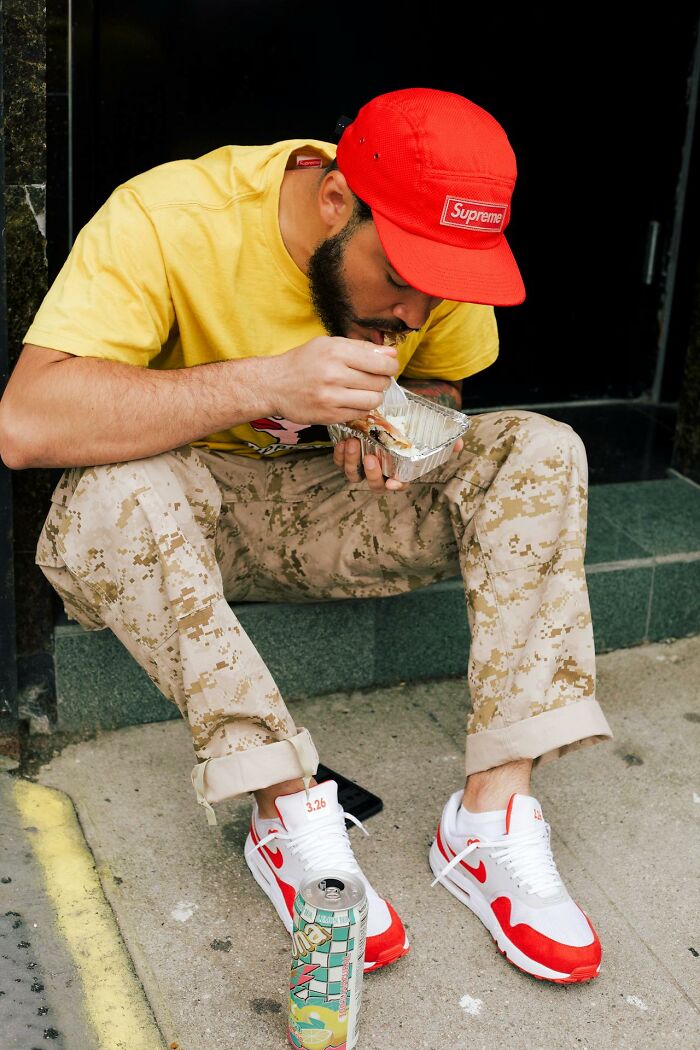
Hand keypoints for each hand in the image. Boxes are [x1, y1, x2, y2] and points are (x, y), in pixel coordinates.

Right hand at [264, 336, 397, 423]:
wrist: (274, 384)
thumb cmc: (303, 362)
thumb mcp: (329, 345)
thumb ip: (362, 348)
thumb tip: (392, 355)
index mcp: (336, 352)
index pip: (380, 363)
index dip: (391, 367)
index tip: (388, 368)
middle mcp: (334, 375)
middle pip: (379, 383)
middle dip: (382, 381)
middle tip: (372, 379)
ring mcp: (331, 398)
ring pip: (373, 400)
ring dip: (374, 396)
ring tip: (364, 391)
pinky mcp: (329, 416)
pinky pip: (360, 414)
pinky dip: (361, 408)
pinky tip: (351, 400)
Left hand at [333, 436, 464, 491]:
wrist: (386, 411)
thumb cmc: (408, 425)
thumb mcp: (426, 429)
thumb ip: (443, 438)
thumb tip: (459, 444)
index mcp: (400, 470)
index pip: (401, 483)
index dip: (398, 485)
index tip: (394, 482)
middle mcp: (381, 472)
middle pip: (375, 484)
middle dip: (372, 474)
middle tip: (371, 457)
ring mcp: (362, 465)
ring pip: (354, 475)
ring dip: (351, 463)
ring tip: (353, 442)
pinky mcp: (347, 456)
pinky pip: (339, 462)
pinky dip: (339, 455)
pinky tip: (342, 441)